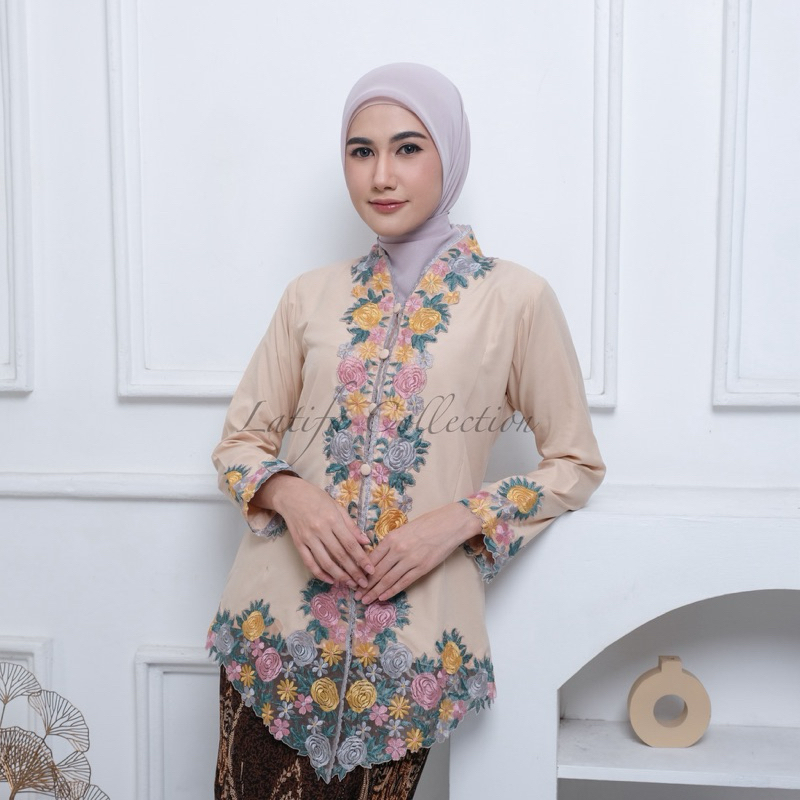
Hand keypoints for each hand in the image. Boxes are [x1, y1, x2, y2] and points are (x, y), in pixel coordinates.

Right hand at [255, 474, 373, 588]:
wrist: (290, 495)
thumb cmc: (317, 498)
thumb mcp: (337, 507)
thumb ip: (351, 525)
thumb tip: (365, 542)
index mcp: (332, 519)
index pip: (350, 544)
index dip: (361, 559)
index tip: (370, 570)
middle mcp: (320, 530)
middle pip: (339, 556)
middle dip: (353, 572)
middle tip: (363, 583)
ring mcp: (308, 538)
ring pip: (325, 563)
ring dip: (339, 576)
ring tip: (350, 584)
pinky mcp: (298, 544)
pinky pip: (310, 563)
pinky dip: (320, 574)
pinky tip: (331, 580)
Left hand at [355, 503, 482, 603]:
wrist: (449, 524)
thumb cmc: (427, 524)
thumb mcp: (404, 529)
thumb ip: (391, 542)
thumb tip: (377, 557)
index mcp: (392, 537)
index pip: (371, 558)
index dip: (362, 571)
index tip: (354, 580)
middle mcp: (398, 549)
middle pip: (377, 571)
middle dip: (365, 585)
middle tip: (356, 595)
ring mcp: (410, 560)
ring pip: (388, 579)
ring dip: (375, 592)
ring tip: (366, 600)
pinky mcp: (422, 568)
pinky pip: (403, 582)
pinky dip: (391, 591)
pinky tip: (383, 597)